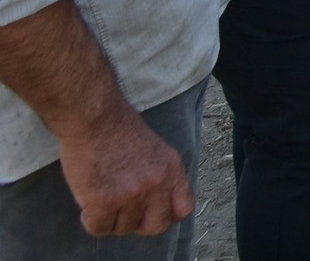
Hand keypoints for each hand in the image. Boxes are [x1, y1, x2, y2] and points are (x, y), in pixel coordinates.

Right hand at [57, 106, 191, 236]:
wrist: (94, 118)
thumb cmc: (119, 130)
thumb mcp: (156, 150)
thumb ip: (161, 177)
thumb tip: (157, 205)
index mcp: (172, 169)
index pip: (183, 209)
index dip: (166, 215)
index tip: (151, 212)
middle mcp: (157, 183)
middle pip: (157, 226)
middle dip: (139, 224)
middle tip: (124, 212)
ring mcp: (131, 194)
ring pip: (123, 229)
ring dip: (111, 219)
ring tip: (102, 197)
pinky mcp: (104, 201)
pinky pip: (99, 228)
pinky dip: (91, 220)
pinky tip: (89, 203)